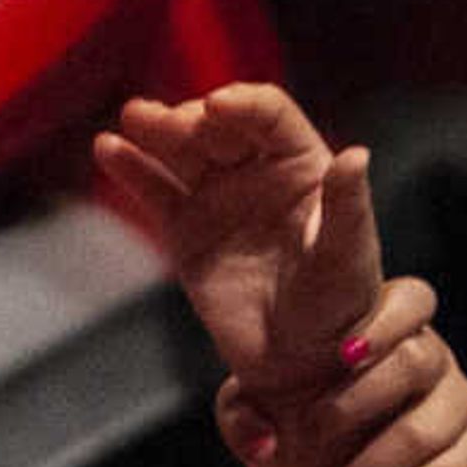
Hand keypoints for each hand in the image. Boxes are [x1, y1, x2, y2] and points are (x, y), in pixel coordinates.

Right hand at [94, 85, 379, 403]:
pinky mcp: (186, 229)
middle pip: (217, 125)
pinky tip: (109, 150)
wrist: (300, 362)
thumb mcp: (348, 256)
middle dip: (192, 118)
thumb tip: (357, 155)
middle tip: (171, 127)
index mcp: (302, 165)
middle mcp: (258, 171)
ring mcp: (218, 197)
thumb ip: (348, 205)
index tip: (215, 108)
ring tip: (133, 119)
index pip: (269, 114)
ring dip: (155, 128)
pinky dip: (131, 167)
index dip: (242, 104)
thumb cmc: (338, 309)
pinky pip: (155, 190)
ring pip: (182, 150)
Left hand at [211, 276, 466, 466]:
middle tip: (312, 434)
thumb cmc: (301, 436)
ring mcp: (458, 405)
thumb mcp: (262, 418)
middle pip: (417, 361)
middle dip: (359, 401)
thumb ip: (242, 413)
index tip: (341, 354)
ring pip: (424, 431)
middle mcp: (433, 358)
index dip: (384, 323)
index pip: (410, 299)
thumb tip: (264, 438)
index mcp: (388, 326)